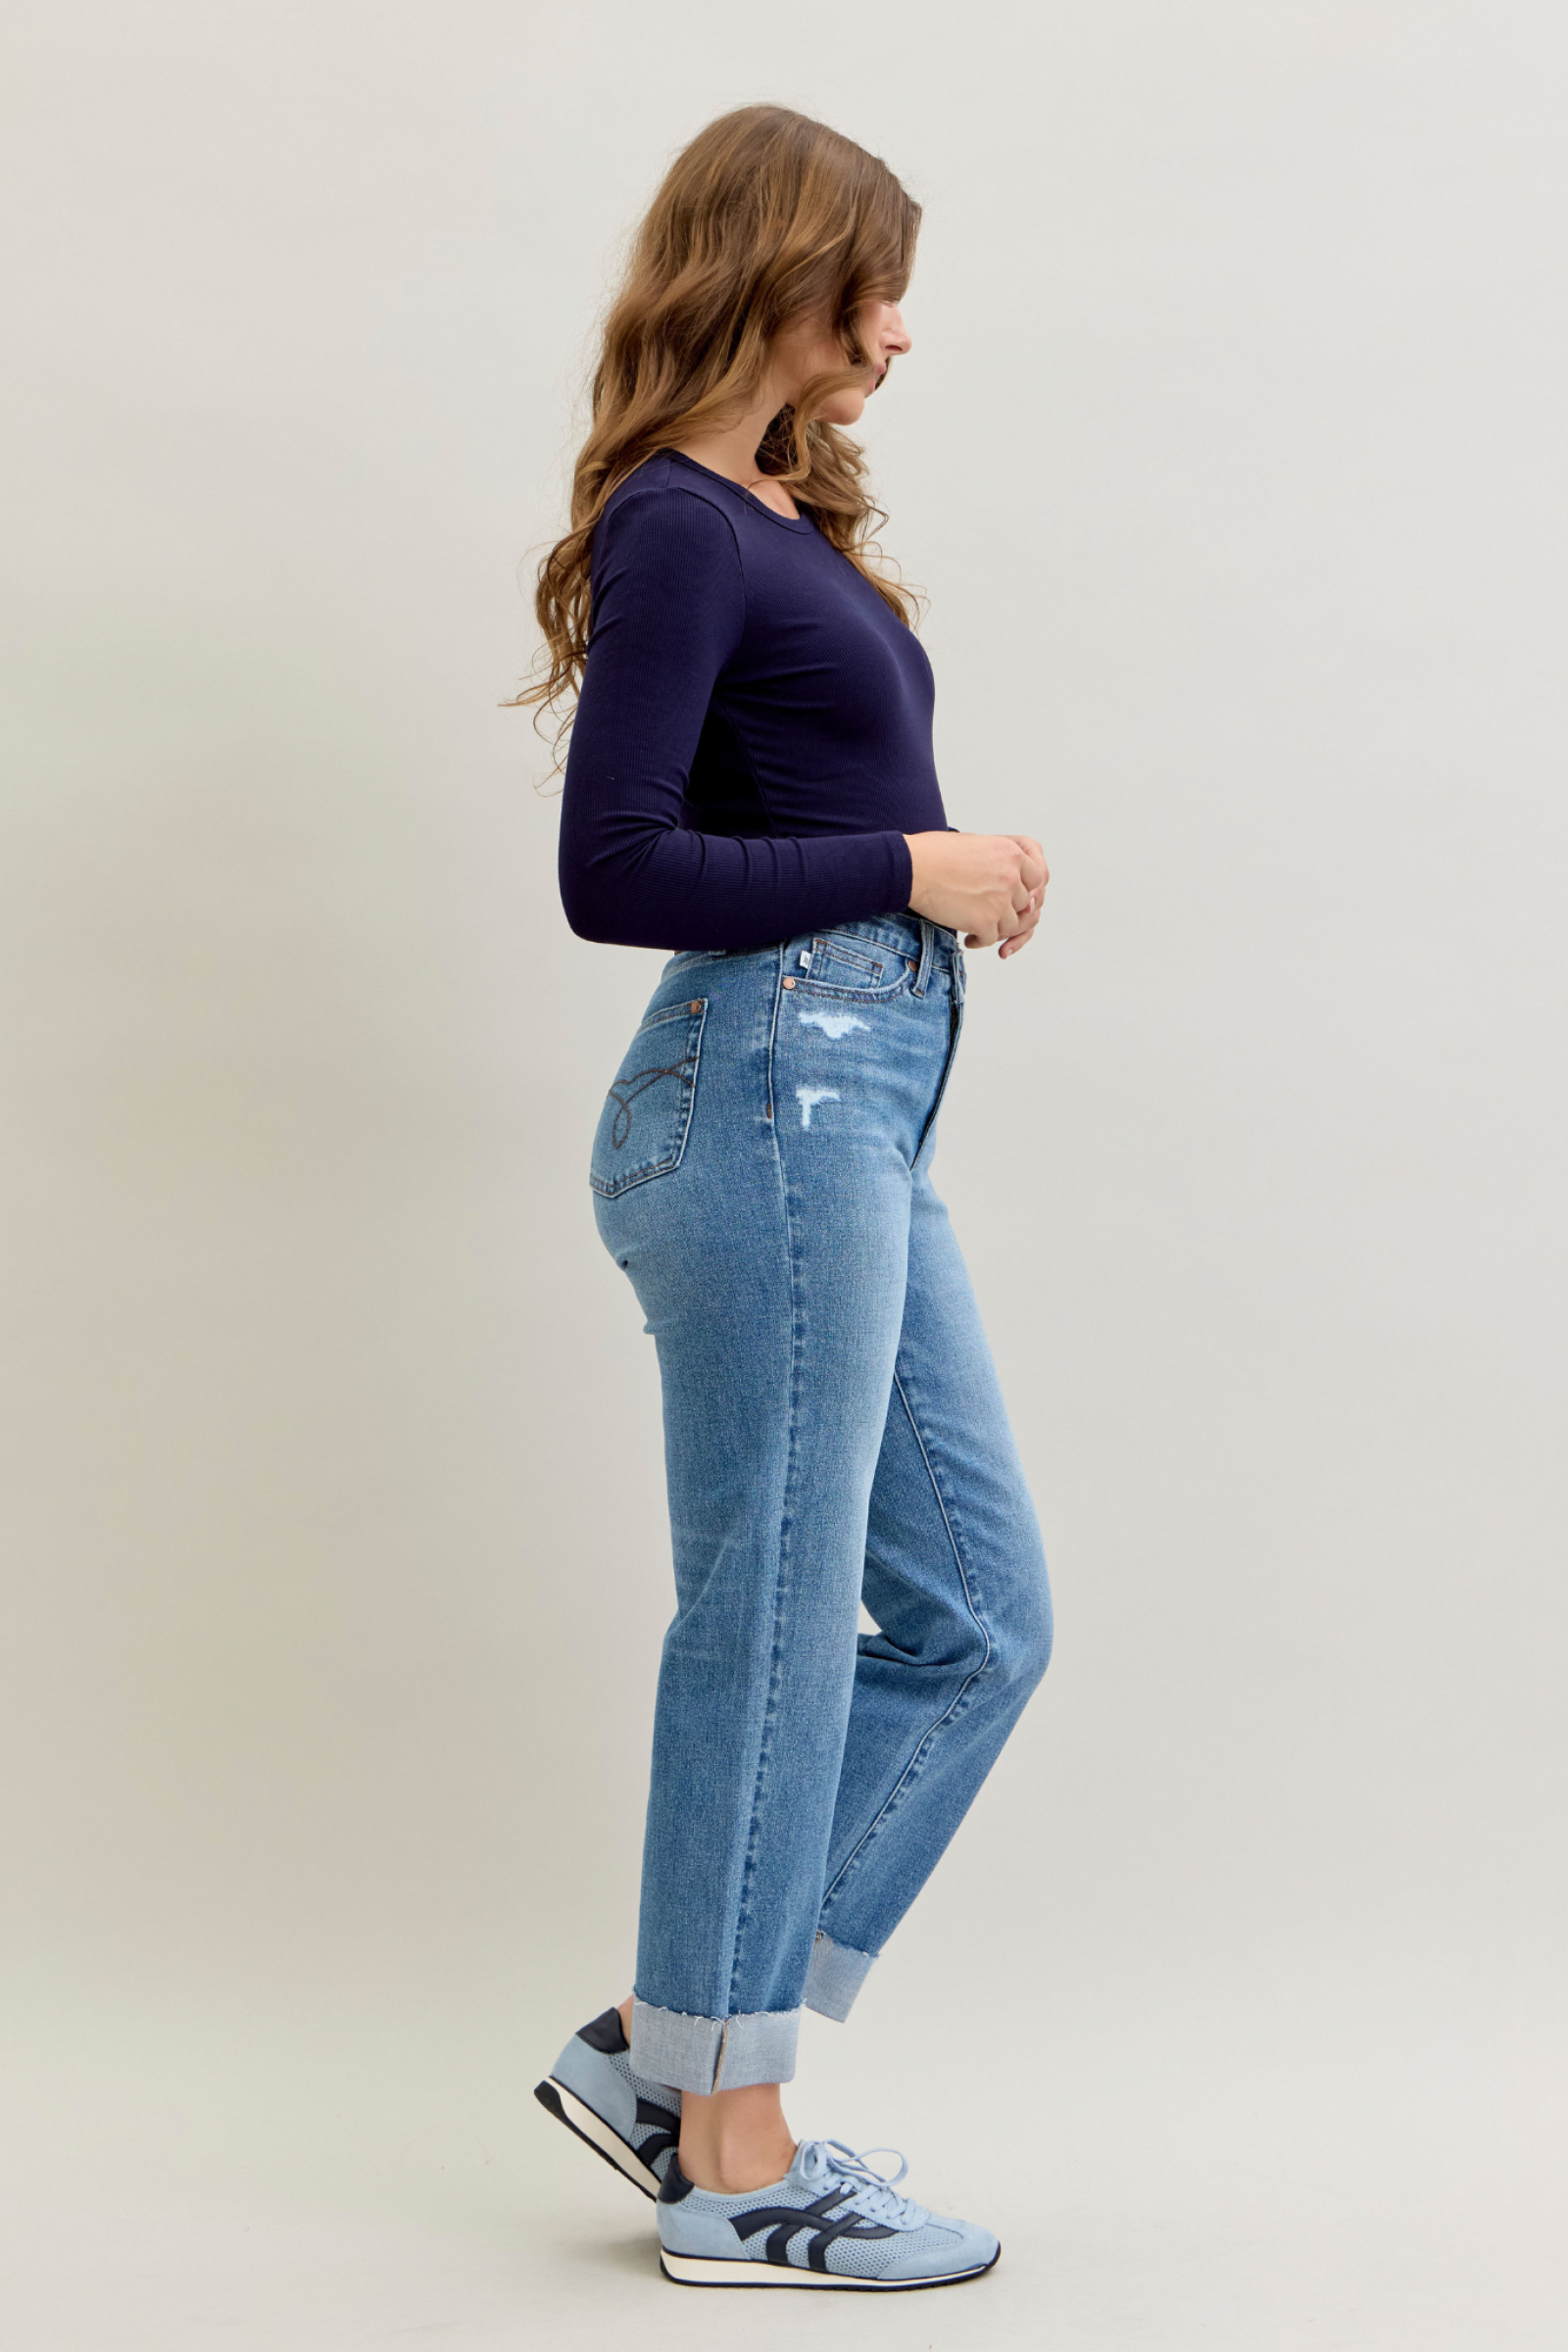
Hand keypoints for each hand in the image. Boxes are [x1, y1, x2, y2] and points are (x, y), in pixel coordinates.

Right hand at [904, 831, 1048, 956]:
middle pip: (1023, 905)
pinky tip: (968, 937)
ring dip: (995, 929)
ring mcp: (1000, 900)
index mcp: (1012, 853)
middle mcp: (1012, 876)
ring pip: (1011, 925)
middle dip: (1008, 913)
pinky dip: (980, 941)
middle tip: (991, 916)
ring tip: (976, 928)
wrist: (913, 868)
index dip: (1026, 892)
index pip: (1038, 879)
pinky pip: (992, 939)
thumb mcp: (979, 844)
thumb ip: (1002, 861)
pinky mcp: (985, 921)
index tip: (1014, 900)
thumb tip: (1017, 883)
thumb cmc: (936, 853)